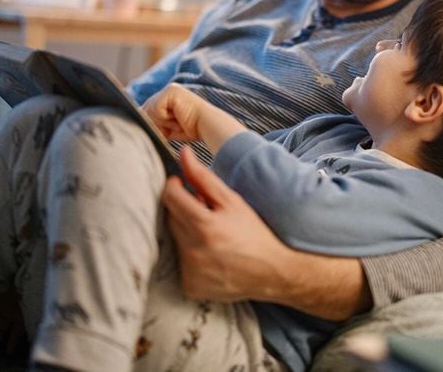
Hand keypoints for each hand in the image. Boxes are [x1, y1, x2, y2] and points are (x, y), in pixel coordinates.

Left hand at [142, 83, 203, 140]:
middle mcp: (168, 91)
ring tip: (178, 121)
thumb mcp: (167, 127)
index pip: (148, 111)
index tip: (162, 130)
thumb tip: (137, 125)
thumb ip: (153, 123)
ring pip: (149, 110)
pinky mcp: (171, 91)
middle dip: (155, 123)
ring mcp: (170, 89)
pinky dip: (164, 117)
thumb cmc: (192, 129)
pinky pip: (156, 108)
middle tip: (174, 126)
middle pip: (145, 110)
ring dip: (161, 121)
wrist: (208, 126)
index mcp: (168, 97)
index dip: (150, 123)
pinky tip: (177, 117)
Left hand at [162, 145, 291, 301]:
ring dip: (185, 233)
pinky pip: (178, 263)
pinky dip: (189, 256)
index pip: (170, 197)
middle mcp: (194, 251)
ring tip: (210, 235)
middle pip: (170, 218)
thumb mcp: (233, 201)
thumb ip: (204, 177)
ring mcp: (190, 272)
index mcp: (205, 226)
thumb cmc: (254, 232)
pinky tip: (208, 256)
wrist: (272, 271)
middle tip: (204, 212)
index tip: (182, 184)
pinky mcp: (189, 287)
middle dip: (183, 210)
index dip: (174, 185)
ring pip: (174, 241)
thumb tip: (183, 154)